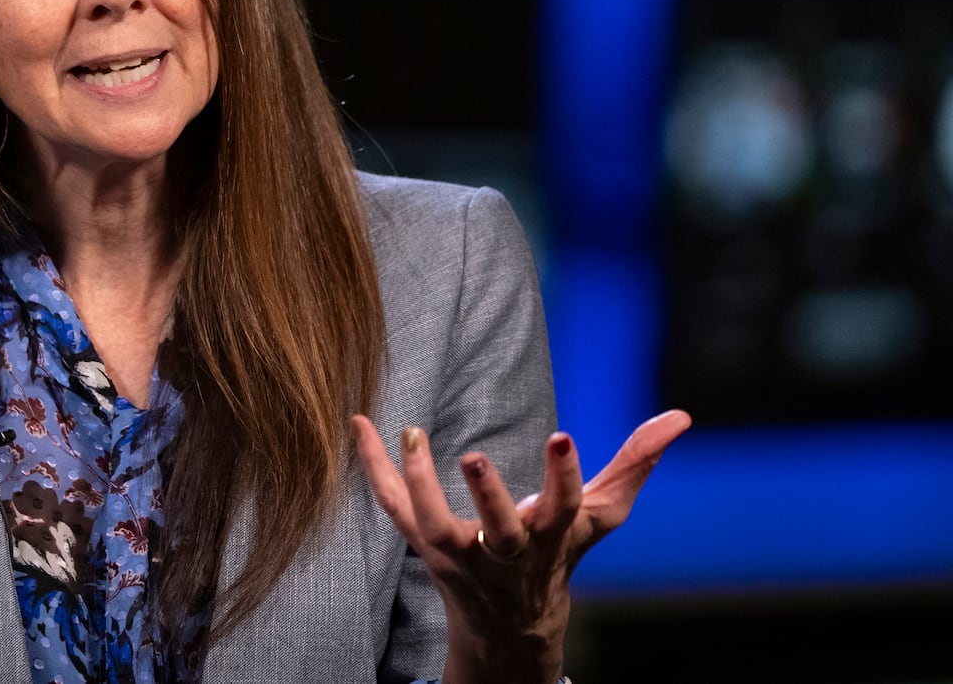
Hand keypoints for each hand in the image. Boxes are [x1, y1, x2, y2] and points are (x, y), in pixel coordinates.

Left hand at [351, 409, 690, 683]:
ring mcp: (460, 556)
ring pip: (434, 526)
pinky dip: (374, 468)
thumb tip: (681, 416)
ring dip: (419, 484)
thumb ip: (635, 463)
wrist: (511, 625)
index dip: (564, 477)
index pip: (563, 509)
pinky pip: (393, 508)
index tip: (561, 436)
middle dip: (488, 498)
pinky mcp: (425, 548)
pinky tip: (359, 424)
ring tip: (411, 433)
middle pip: (496, 534)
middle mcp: (505, 555)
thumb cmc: (559, 553)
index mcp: (551, 540)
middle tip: (472, 455)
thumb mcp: (600, 516)